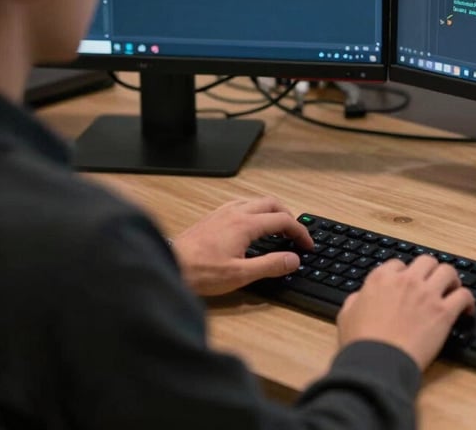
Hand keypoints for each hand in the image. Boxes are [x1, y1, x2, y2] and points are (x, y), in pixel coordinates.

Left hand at [170, 197, 312, 295]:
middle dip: (289, 216)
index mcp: (246, 224)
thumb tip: (293, 259)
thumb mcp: (240, 274)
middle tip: (295, 233)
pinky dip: (255, 211)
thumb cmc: (200, 272)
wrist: (169, 265)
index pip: (283, 220)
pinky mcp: (213, 216)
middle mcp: (236, 212)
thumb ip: (270, 266)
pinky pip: (241, 204)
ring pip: (256, 201)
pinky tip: (251, 225)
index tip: (307, 244)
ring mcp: (223, 212)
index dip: (300, 231)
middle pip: (272, 203)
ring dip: (272, 211)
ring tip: (277, 228)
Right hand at [336, 255, 475, 371]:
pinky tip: (466, 310)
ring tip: (453, 289)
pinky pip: (463, 295)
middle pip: (426, 261)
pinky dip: (468, 300)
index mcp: (382, 278)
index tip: (409, 284)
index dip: (405, 274)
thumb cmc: (361, 343)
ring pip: (448, 271)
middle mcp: (406, 280)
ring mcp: (426, 294)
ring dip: (452, 279)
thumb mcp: (347, 314)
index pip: (399, 264)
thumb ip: (356, 299)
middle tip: (434, 282)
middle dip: (430, 270)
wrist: (377, 363)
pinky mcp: (443, 312)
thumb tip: (361, 296)